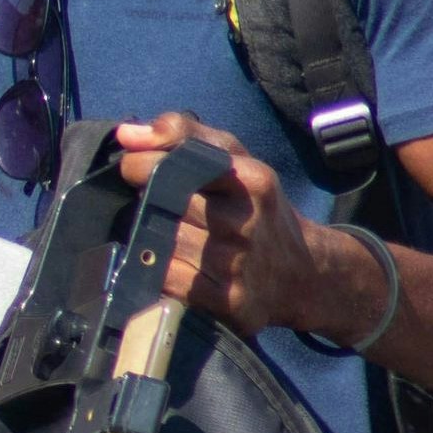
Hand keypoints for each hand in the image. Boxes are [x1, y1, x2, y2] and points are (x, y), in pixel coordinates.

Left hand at [112, 115, 376, 342]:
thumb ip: (186, 136)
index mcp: (252, 181)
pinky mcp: (225, 299)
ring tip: (170, 231)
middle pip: (165, 202)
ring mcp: (235, 263)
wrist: (305, 275)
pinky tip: (176, 262)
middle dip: (148, 198)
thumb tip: (127, 133)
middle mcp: (245, 222)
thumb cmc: (257, 210)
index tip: (132, 166)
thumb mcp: (237, 162)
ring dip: (152, 233)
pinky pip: (166, 277)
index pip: (181, 162)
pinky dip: (161, 267)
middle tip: (153, 200)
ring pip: (161, 239)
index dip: (144, 162)